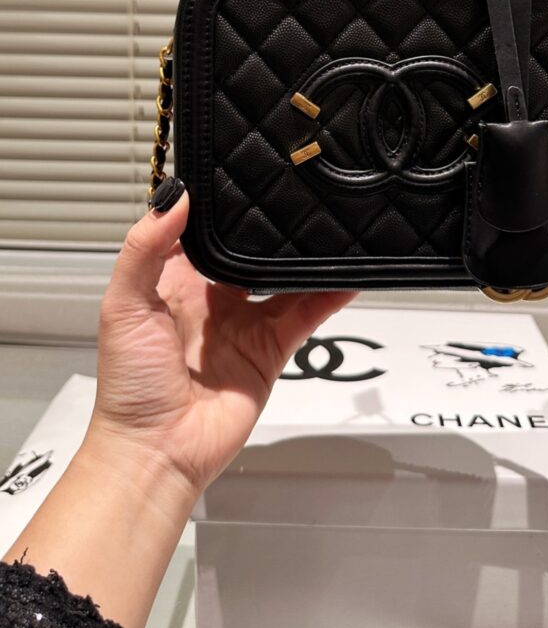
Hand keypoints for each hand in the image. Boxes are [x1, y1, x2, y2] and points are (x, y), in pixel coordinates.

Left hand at [91, 180, 355, 496]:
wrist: (157, 449)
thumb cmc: (130, 385)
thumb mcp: (123, 305)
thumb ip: (145, 248)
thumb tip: (173, 197)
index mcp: (172, 283)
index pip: (204, 234)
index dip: (222, 210)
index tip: (242, 177)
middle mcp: (211, 301)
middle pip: (249, 254)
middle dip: (269, 230)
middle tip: (295, 196)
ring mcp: (244, 325)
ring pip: (283, 280)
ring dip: (303, 259)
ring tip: (327, 228)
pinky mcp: (270, 350)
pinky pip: (304, 315)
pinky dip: (327, 296)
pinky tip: (345, 277)